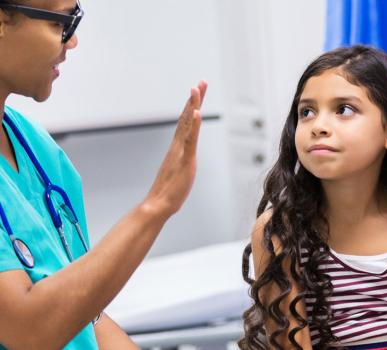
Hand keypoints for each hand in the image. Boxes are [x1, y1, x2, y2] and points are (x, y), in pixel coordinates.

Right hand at [142, 81, 207, 216]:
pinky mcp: (185, 160)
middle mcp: (177, 145)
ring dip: (192, 105)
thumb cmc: (169, 191)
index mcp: (177, 147)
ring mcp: (180, 151)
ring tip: (196, 89)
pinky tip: (196, 112)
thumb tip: (183, 160)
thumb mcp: (180, 172)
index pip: (186, 122)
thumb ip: (181, 162)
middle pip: (186, 117)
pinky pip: (190, 140)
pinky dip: (193, 125)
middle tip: (201, 82)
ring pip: (187, 124)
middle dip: (194, 99)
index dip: (192, 106)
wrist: (158, 204)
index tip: (197, 91)